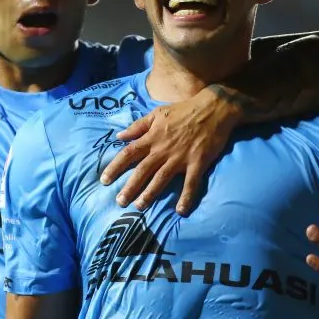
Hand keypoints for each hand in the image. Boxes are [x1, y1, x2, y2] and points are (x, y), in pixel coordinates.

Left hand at [100, 86, 238, 215]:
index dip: (115, 167)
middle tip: (120, 202)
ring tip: (139, 207)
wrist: (214, 108)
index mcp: (152, 137)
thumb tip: (119, 136)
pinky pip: (191, 183)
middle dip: (129, 187)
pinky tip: (181, 210)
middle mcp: (163, 149)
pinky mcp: (198, 163)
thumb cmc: (183, 110)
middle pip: (142, 170)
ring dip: (150, 193)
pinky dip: (186, 197)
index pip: (128, 153)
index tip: (104, 180)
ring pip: (161, 178)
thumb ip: (137, 126)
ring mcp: (180, 157)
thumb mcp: (157, 113)